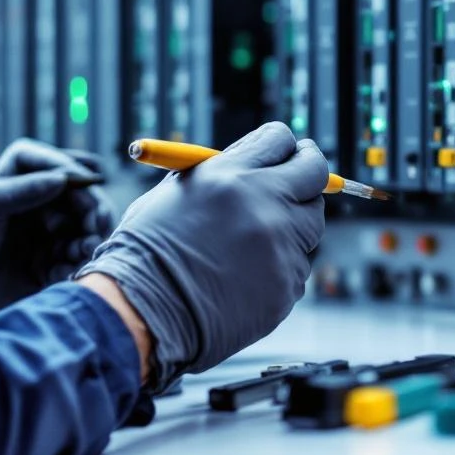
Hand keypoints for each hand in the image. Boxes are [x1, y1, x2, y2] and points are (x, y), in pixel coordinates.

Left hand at [0, 139, 114, 320]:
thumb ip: (21, 190)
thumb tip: (62, 179)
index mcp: (20, 183)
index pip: (54, 164)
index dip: (72, 169)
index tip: (86, 182)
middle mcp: (39, 206)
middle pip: (80, 199)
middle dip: (91, 211)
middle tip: (94, 225)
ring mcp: (46, 236)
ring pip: (82, 231)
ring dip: (87, 240)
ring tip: (82, 252)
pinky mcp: (48, 265)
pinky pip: (73, 262)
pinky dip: (75, 265)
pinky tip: (63, 271)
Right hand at [75, 122, 326, 391]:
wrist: (140, 314)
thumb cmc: (147, 253)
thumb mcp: (177, 192)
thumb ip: (223, 173)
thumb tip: (258, 163)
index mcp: (230, 175)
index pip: (280, 140)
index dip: (285, 146)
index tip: (289, 154)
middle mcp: (263, 205)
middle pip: (314, 174)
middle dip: (309, 173)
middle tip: (302, 180)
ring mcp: (280, 246)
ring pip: (310, 224)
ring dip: (293, 226)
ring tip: (252, 242)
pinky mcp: (287, 283)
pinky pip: (297, 265)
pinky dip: (279, 267)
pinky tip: (244, 277)